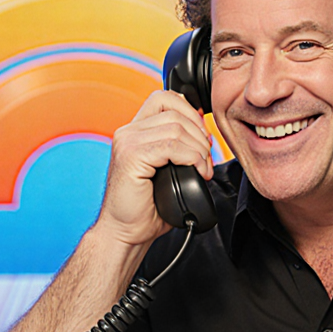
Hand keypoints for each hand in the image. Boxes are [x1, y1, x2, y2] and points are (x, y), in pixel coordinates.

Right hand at [97, 90, 212, 245]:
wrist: (126, 232)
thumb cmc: (148, 207)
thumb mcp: (168, 169)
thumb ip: (180, 146)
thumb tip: (205, 133)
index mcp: (135, 131)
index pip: (166, 99)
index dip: (191, 112)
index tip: (202, 137)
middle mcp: (128, 132)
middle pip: (175, 110)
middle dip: (199, 133)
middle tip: (206, 159)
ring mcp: (127, 142)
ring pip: (176, 128)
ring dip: (198, 149)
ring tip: (202, 169)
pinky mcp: (131, 157)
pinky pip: (170, 145)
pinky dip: (191, 157)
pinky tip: (196, 172)